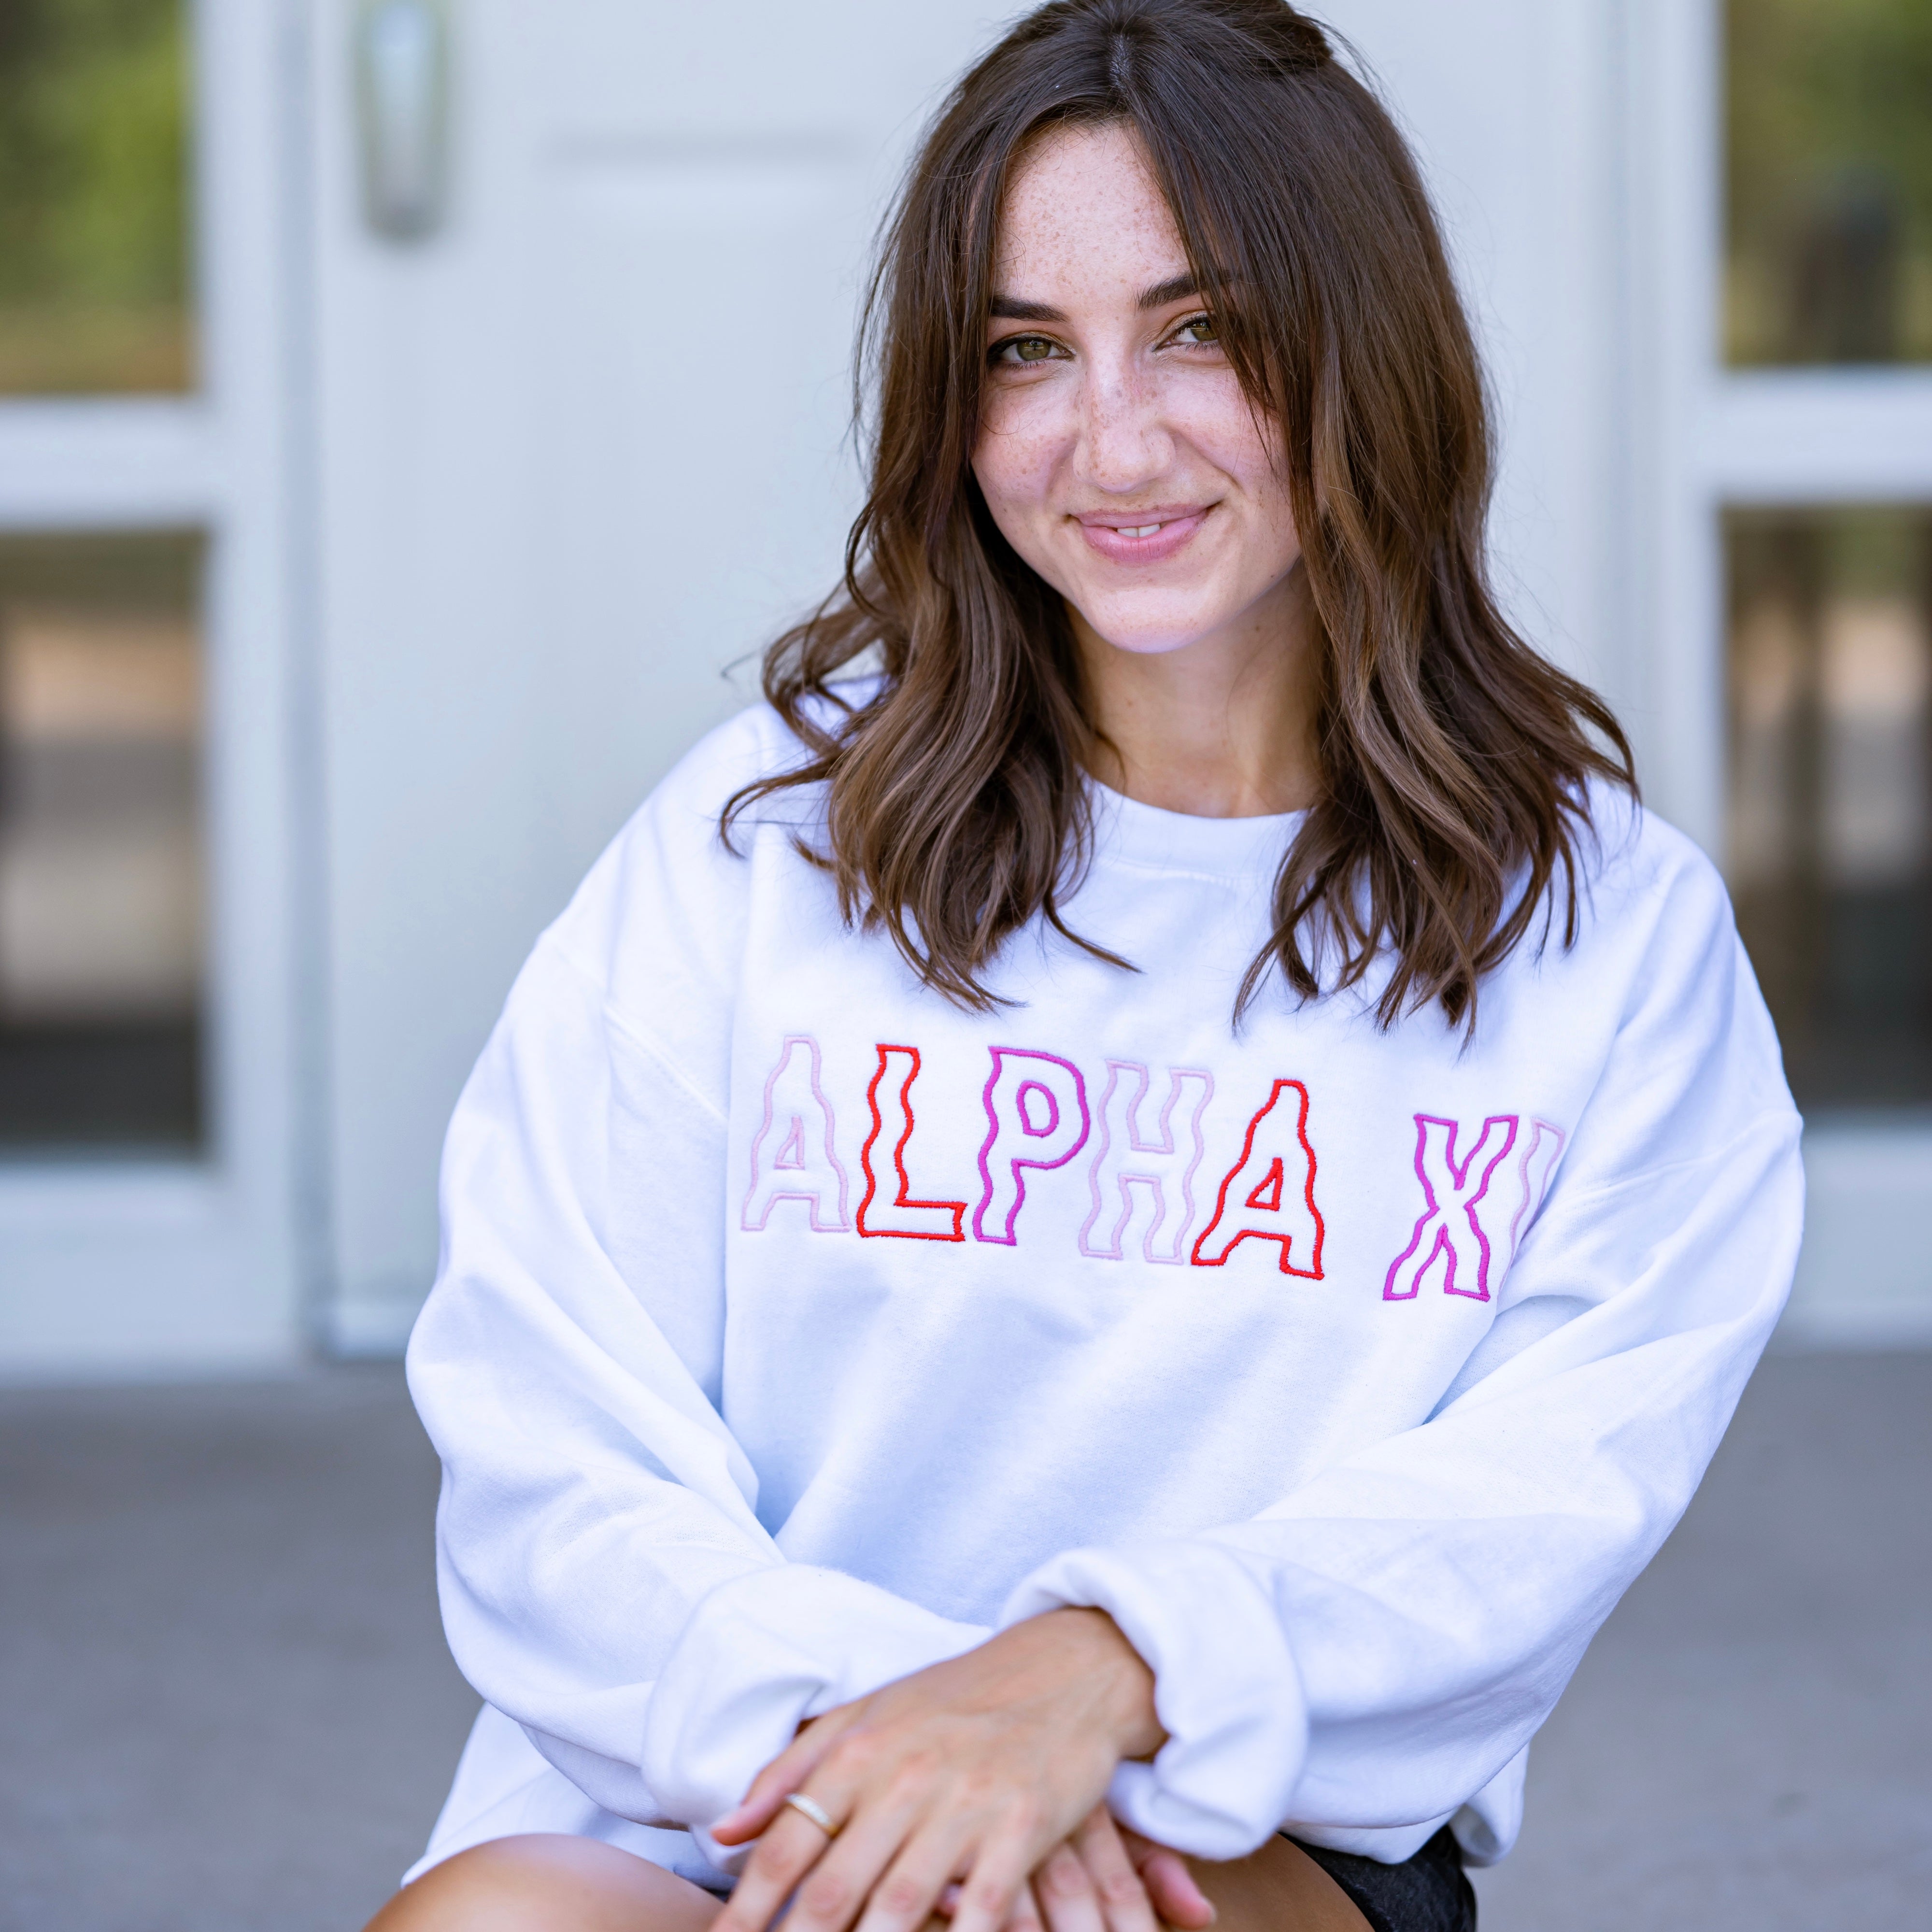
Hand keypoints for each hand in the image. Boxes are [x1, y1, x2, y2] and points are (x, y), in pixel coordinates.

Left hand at [710, 1610, 1165, 1931]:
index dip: (744, 1909)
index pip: (786, 1845)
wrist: (1063, 1669)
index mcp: (859, 1752)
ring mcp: (964, 1806)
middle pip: (832, 1890)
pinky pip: (982, 1908)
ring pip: (898, 1907)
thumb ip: (791, 1770)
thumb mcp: (866, 1713)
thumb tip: (723, 1832)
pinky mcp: (1021, 1828)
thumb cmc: (952, 1698)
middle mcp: (903, 1779)